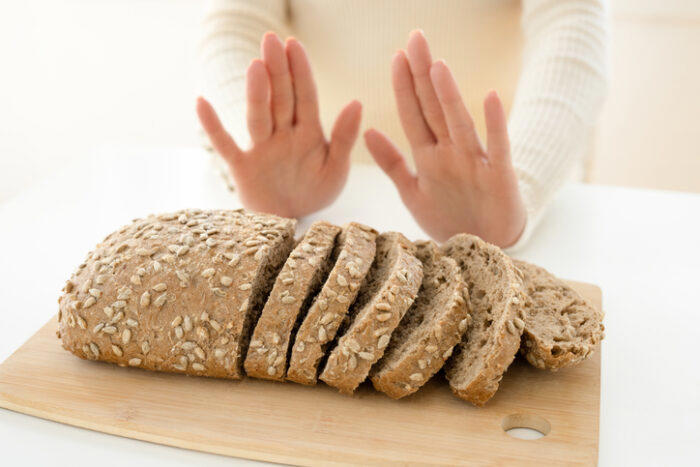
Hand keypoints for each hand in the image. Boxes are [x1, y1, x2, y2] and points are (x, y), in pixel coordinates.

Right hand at [197, 32, 361, 218]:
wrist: (291, 221)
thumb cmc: (314, 191)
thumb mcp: (336, 168)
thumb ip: (344, 138)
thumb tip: (357, 102)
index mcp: (308, 132)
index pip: (304, 96)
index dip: (300, 71)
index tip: (294, 44)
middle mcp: (283, 134)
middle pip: (280, 98)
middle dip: (277, 70)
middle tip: (271, 39)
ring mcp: (261, 149)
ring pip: (258, 117)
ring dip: (257, 94)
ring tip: (255, 66)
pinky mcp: (242, 167)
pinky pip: (225, 144)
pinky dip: (213, 126)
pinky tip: (201, 102)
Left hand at [365, 31, 525, 246]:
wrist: (483, 250)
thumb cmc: (449, 218)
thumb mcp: (412, 192)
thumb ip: (392, 163)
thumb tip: (367, 131)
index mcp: (428, 157)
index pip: (412, 115)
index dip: (404, 87)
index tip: (396, 56)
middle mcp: (450, 153)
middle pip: (433, 108)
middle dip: (422, 75)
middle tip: (415, 38)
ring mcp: (474, 163)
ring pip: (458, 123)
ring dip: (448, 95)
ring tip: (437, 66)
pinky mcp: (499, 177)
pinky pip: (497, 147)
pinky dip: (494, 124)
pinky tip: (491, 97)